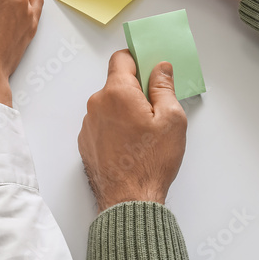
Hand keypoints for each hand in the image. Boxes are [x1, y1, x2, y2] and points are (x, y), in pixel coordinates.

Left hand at [78, 51, 186, 210]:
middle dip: (135, 91)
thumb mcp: (171, 119)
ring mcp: (88, 124)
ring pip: (109, 105)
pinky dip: (115, 128)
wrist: (128, 201)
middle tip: (155, 111)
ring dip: (124, 111)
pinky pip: (102, 124)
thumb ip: (164, 87)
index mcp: (117, 93)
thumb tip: (160, 69)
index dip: (138, 60)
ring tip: (143, 135)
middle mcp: (97, 104)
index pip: (121, 58)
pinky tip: (130, 146)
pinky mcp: (86, 141)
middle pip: (116, 84)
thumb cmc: (150, 163)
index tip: (149, 69)